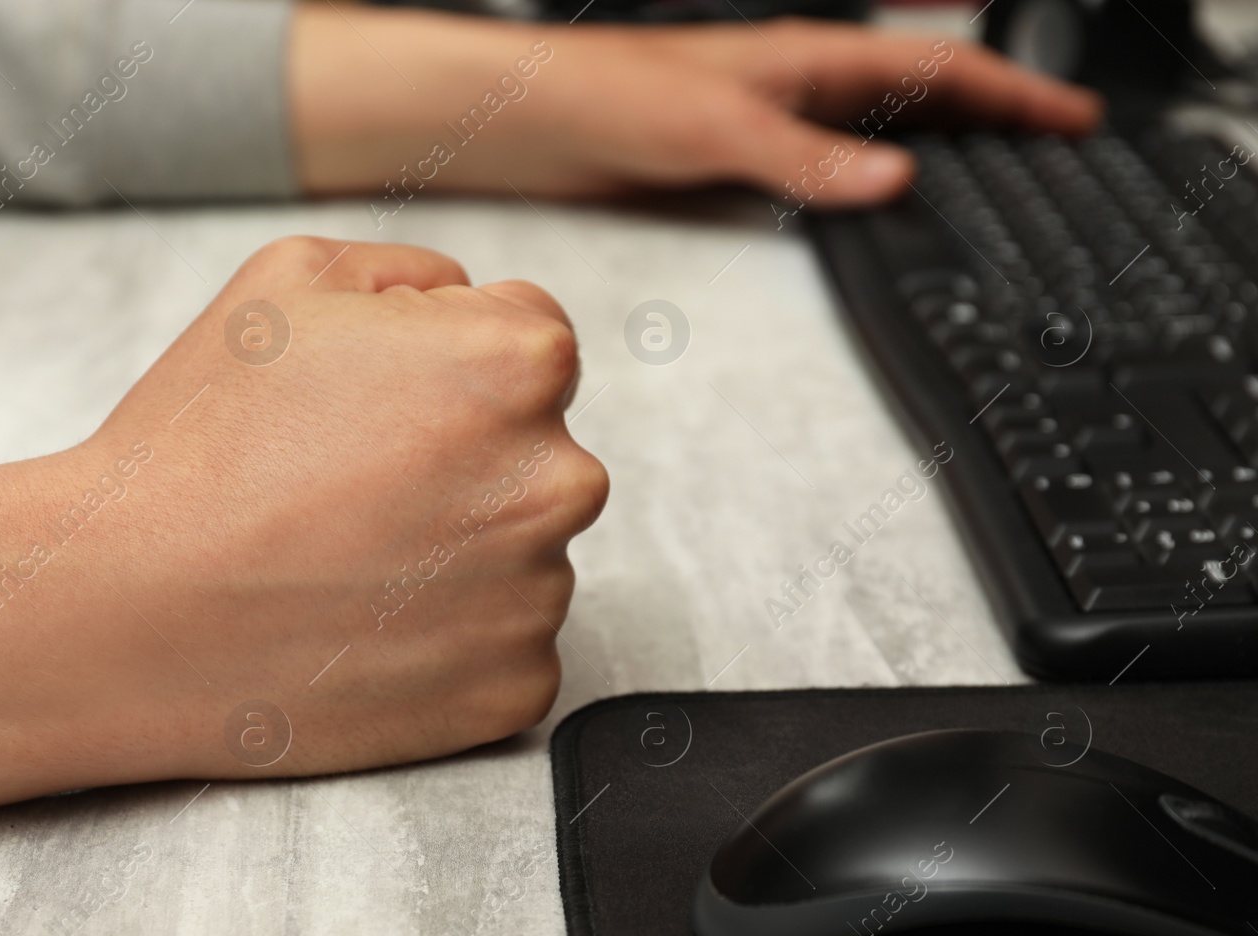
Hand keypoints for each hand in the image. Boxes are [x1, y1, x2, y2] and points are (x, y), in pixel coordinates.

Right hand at [0, 238, 606, 856]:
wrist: (129, 614)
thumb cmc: (199, 442)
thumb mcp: (290, 280)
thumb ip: (413, 274)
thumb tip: (464, 306)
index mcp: (521, 364)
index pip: (534, 340)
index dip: (448, 361)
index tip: (376, 403)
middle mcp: (555, 481)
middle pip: (536, 453)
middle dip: (466, 460)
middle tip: (350, 487)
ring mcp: (539, 598)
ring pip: (521, 555)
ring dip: (459, 555)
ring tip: (344, 561)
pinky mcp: (512, 692)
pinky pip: (506, 649)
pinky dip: (451, 642)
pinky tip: (362, 625)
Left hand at [290, 9, 1101, 207]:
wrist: (533, 122)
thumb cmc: (608, 95)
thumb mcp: (719, 127)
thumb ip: (806, 156)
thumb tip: (892, 179)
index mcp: (809, 58)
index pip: (936, 68)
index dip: (1010, 92)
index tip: (1071, 117)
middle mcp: (798, 84)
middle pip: (920, 94)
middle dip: (993, 116)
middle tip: (1053, 145)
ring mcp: (772, 121)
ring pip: (879, 128)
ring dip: (939, 146)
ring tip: (993, 176)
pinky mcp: (737, 159)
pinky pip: (829, 166)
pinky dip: (872, 181)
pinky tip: (877, 207)